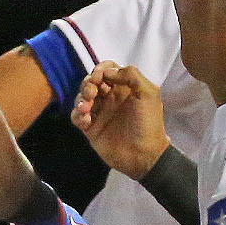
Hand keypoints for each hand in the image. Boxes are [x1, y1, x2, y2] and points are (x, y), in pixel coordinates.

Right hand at [72, 61, 168, 178]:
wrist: (144, 155)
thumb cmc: (149, 124)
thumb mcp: (148, 94)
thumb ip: (131, 75)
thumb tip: (108, 71)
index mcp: (125, 88)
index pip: (108, 70)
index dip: (100, 69)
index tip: (99, 76)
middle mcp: (111, 98)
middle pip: (91, 82)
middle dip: (88, 83)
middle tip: (92, 93)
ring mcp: (100, 113)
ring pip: (82, 97)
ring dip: (81, 98)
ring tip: (87, 108)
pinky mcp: (91, 128)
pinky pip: (77, 116)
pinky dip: (77, 115)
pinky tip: (86, 120)